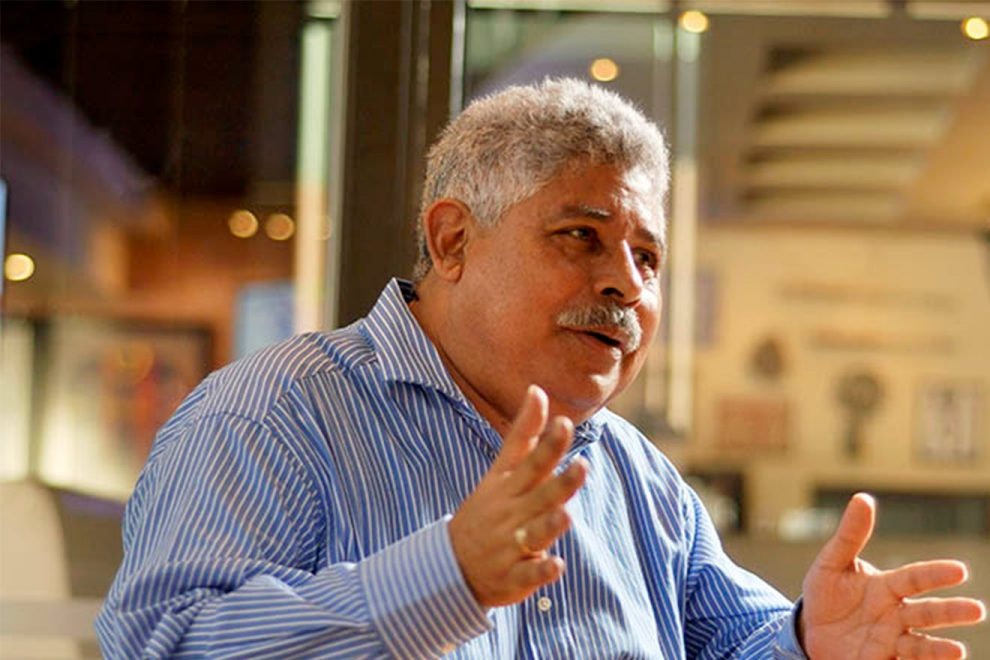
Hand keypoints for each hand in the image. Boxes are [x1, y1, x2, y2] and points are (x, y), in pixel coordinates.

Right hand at [448, 384, 586, 607]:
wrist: (451, 566)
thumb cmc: (487, 511)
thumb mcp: (499, 471)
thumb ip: (523, 434)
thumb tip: (538, 390)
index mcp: (507, 486)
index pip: (528, 460)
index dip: (546, 443)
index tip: (563, 422)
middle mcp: (509, 513)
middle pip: (537, 495)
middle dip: (559, 483)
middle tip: (582, 465)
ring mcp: (508, 545)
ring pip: (532, 534)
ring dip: (548, 525)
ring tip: (565, 515)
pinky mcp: (512, 577)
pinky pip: (528, 575)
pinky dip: (540, 571)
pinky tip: (556, 565)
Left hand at [801, 493, 986, 658]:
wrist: (811, 629)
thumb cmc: (827, 593)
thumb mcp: (832, 563)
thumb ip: (850, 535)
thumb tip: (862, 498)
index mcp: (887, 587)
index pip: (914, 578)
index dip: (935, 574)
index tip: (959, 571)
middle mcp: (895, 615)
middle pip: (926, 613)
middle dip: (950, 612)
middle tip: (977, 610)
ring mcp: (890, 641)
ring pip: (920, 646)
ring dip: (938, 649)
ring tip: (957, 651)